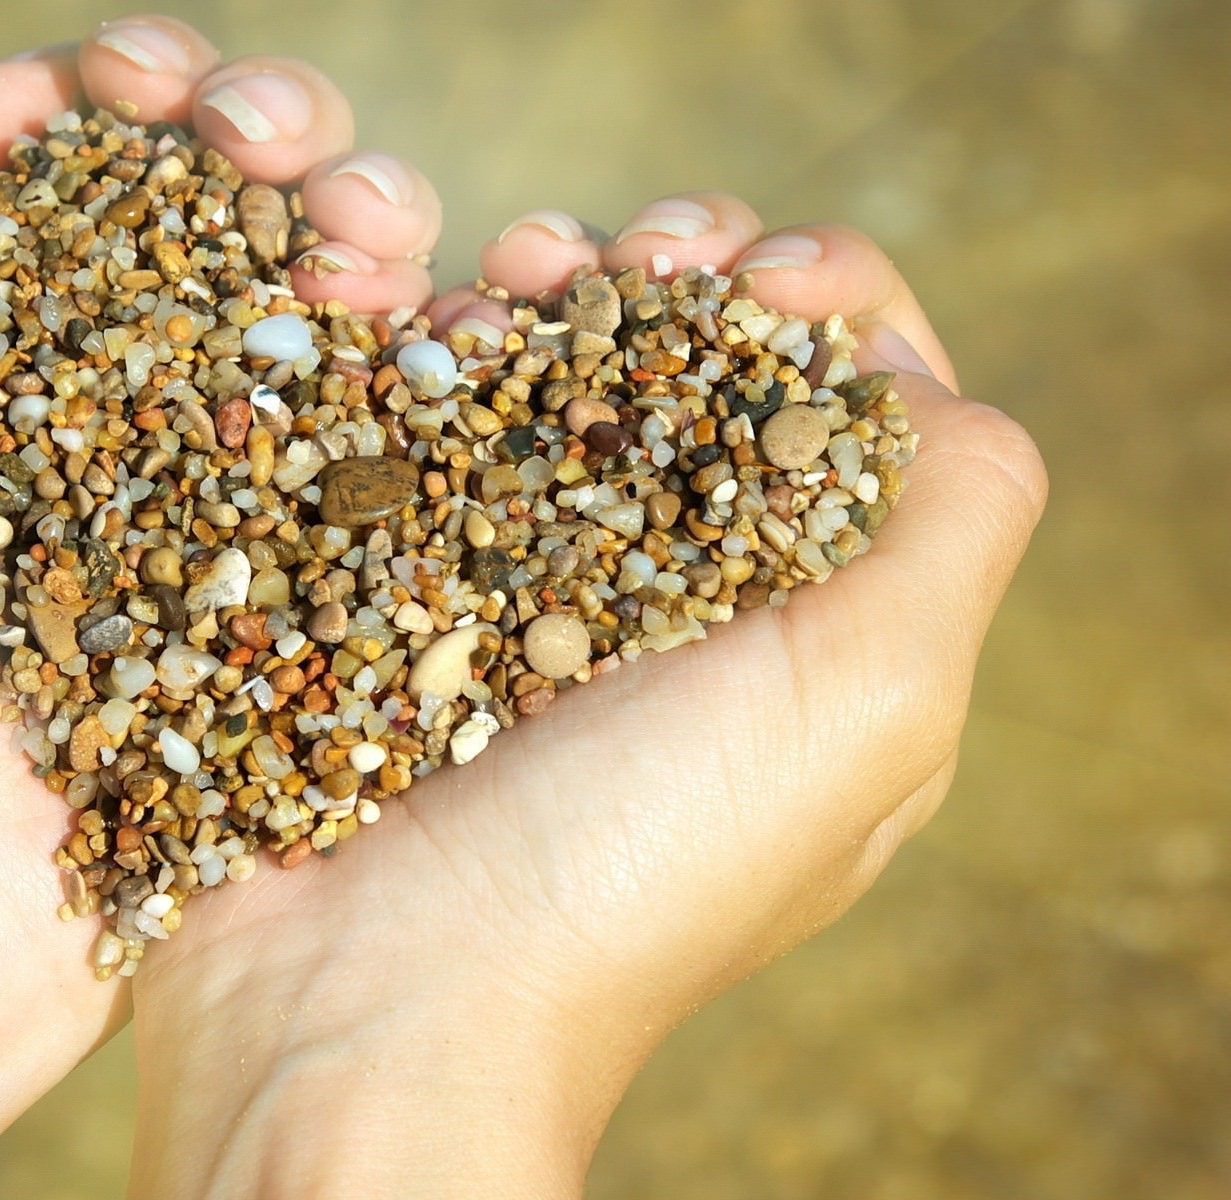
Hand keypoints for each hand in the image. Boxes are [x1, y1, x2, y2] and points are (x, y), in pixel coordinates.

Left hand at [0, 14, 447, 1194]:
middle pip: (252, 216)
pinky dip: (439, 358)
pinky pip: (404, 447)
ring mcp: (232, 492)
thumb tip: (42, 84)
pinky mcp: (312, 588)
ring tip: (377, 249)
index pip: (128, 160)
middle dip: (295, 143)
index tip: (167, 94)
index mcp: (21, 325)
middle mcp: (135, 398)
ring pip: (345, 309)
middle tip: (300, 174)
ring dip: (377, 229)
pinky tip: (444, 317)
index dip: (170, 90)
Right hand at [123, 96, 1049, 1199]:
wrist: (365, 1008)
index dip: (818, 303)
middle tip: (606, 255)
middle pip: (698, 374)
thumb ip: (950, 515)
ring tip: (494, 282)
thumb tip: (910, 376)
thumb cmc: (626, 876)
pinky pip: (423, 435)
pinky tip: (412, 325)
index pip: (855, 408)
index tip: (743, 276)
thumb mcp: (866, 706)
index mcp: (814, 633)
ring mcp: (521, 598)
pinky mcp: (392, 596)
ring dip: (537, 296)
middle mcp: (675, 608)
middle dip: (666, 276)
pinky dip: (425, 362)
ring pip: (550, 385)